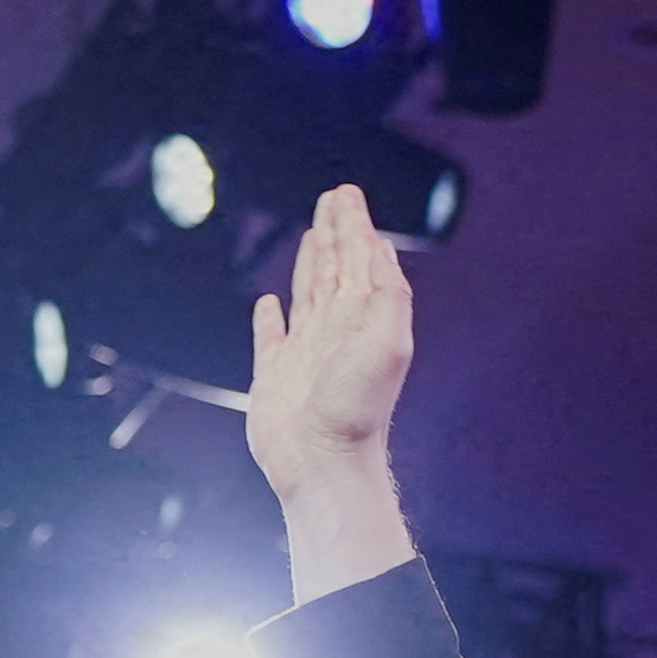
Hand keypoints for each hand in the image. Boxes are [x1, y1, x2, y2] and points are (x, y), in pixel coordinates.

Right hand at [243, 184, 420, 603]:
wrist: (324, 463)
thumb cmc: (357, 409)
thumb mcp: (388, 343)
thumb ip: (387, 295)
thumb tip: (381, 249)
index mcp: (362, 318)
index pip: (358, 258)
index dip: (354, 225)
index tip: (348, 194)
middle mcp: (335, 329)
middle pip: (334, 266)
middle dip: (335, 231)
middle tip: (334, 197)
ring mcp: (305, 351)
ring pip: (307, 291)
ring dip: (309, 260)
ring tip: (311, 233)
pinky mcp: (274, 375)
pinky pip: (269, 337)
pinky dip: (268, 318)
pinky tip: (269, 304)